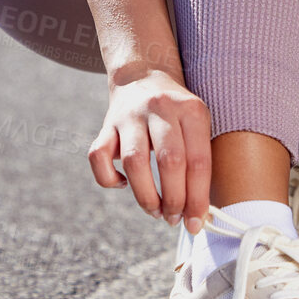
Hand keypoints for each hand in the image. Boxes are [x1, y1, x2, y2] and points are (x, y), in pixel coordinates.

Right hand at [88, 69, 210, 232]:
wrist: (144, 75)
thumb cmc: (178, 113)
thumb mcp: (198, 123)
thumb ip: (200, 162)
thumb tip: (200, 214)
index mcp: (191, 109)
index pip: (199, 160)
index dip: (198, 198)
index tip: (197, 222)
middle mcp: (161, 108)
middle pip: (170, 161)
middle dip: (174, 199)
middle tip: (174, 219)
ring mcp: (131, 115)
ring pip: (135, 161)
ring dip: (146, 196)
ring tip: (155, 211)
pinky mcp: (107, 124)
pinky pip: (98, 156)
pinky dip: (109, 178)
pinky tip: (122, 184)